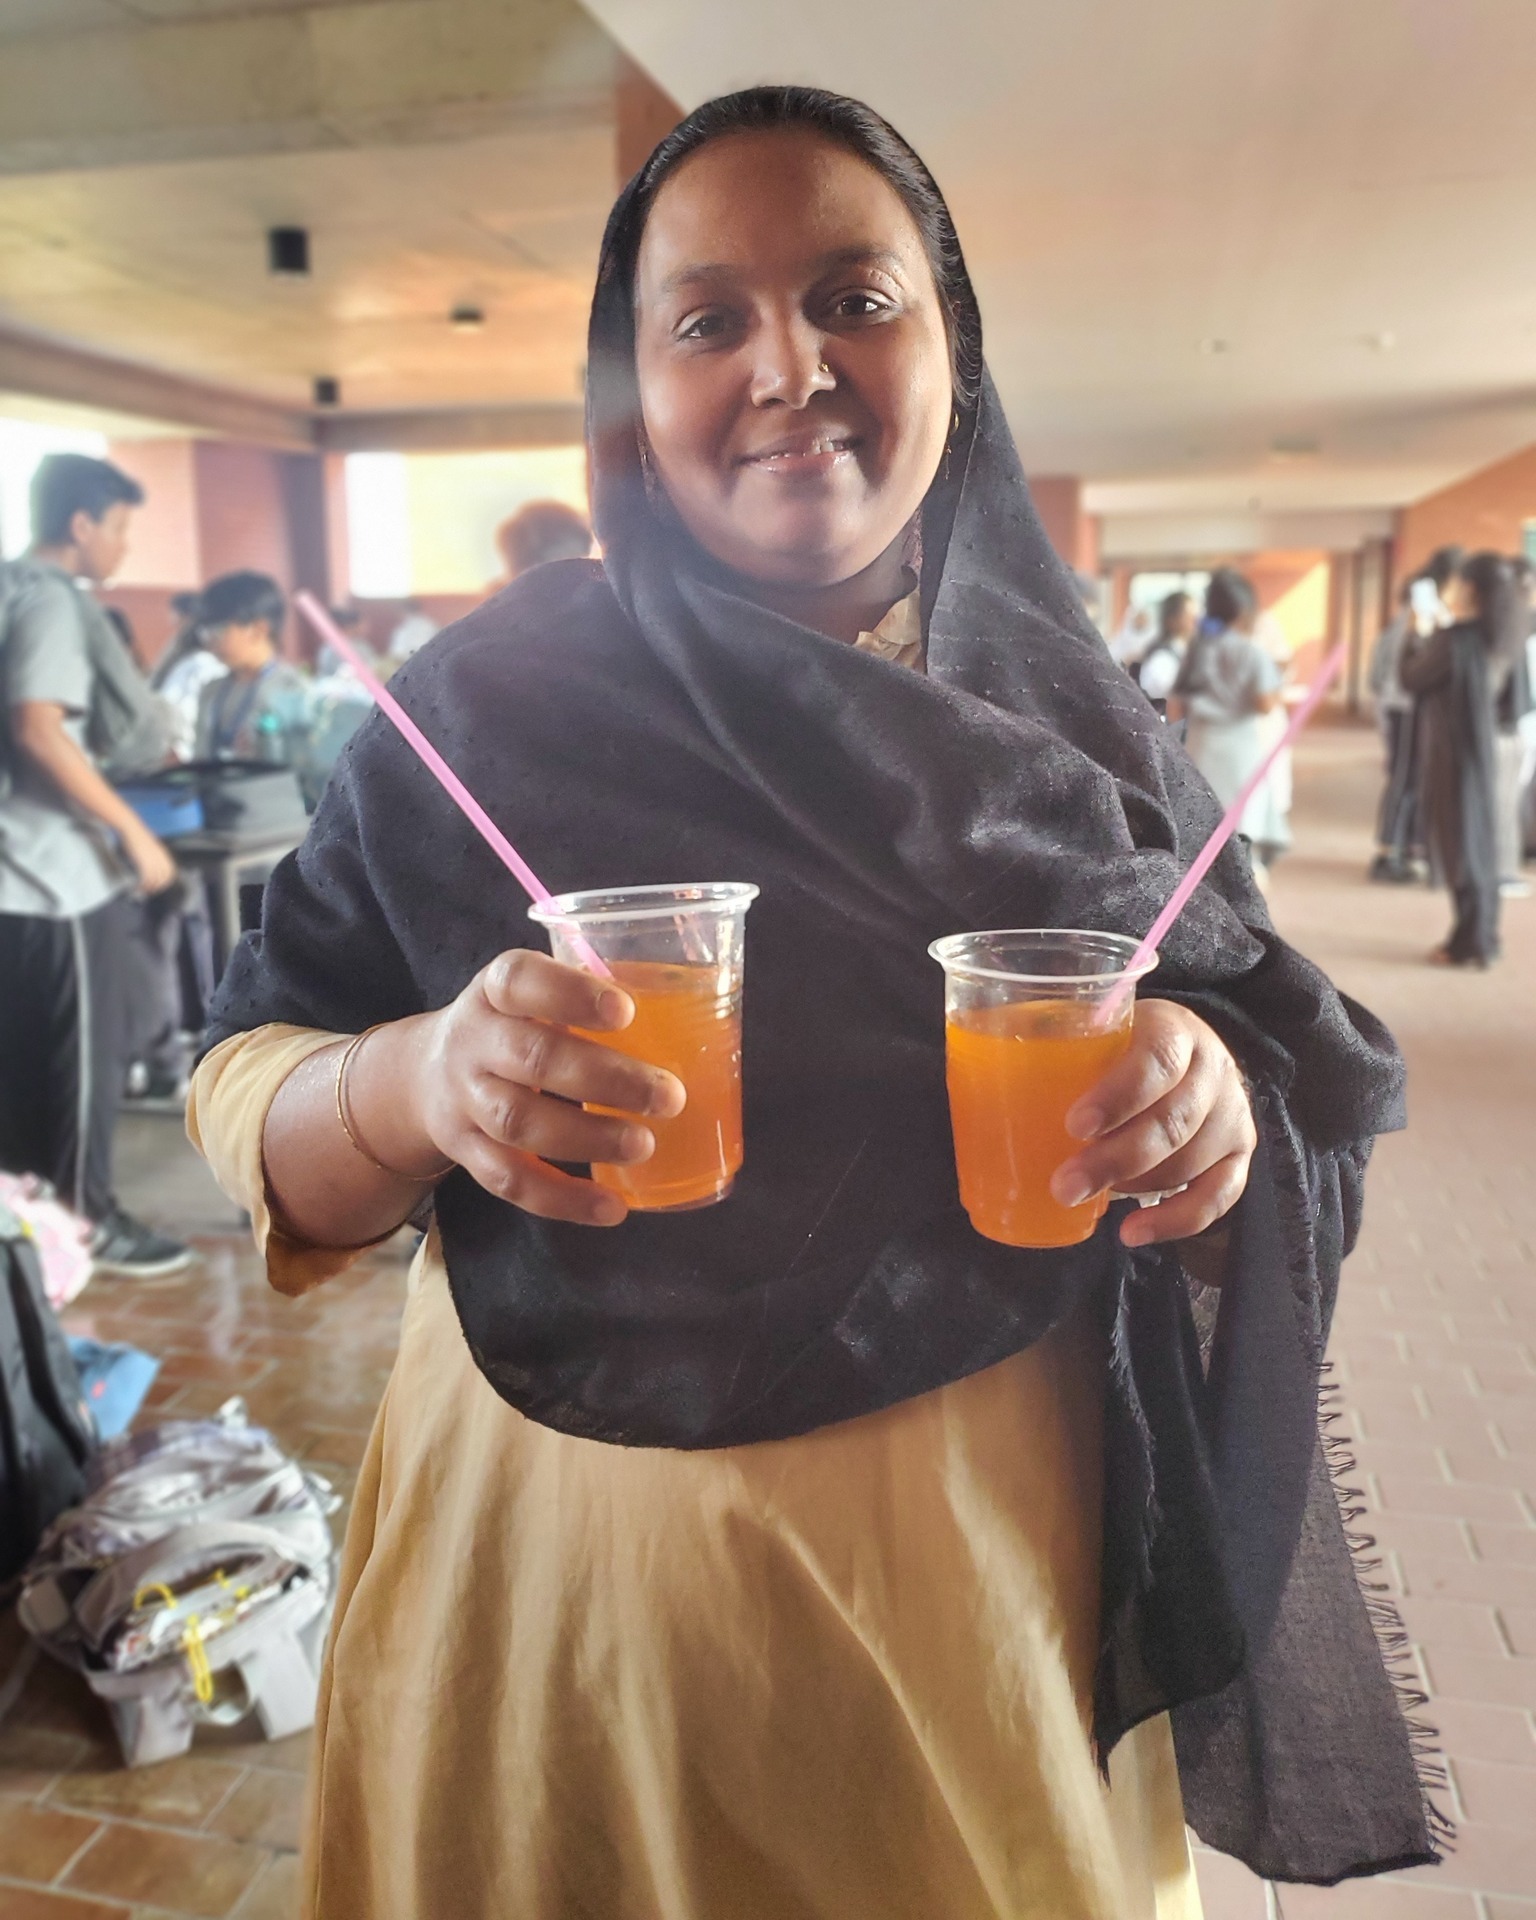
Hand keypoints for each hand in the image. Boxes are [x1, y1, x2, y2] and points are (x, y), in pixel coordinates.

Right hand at [123, 822, 177, 895]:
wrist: (132, 828)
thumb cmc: (138, 836)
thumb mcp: (150, 846)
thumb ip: (154, 855)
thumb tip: (152, 865)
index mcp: (164, 855)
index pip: (170, 873)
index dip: (165, 882)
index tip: (158, 886)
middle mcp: (161, 858)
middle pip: (163, 878)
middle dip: (157, 887)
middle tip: (150, 891)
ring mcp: (153, 860)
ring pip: (154, 880)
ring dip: (149, 887)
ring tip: (142, 890)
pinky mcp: (144, 862)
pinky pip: (146, 878)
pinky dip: (143, 884)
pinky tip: (138, 886)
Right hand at [391, 950, 685, 1226]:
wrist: (421, 1077)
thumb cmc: (511, 1027)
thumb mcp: (531, 996)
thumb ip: (588, 999)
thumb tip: (696, 1018)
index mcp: (494, 991)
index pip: (519, 980)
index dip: (570, 994)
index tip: (626, 1010)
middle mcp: (472, 1042)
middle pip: (532, 1059)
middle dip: (606, 1078)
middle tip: (669, 1096)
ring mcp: (464, 1100)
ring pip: (520, 1123)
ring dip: (587, 1138)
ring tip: (644, 1145)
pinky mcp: (465, 1152)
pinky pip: (510, 1182)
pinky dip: (562, 1200)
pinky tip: (612, 1208)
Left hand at [1052, 999, 1256, 1248]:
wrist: (1186, 1050)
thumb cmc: (1119, 1042)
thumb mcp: (1092, 1024)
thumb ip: (1052, 1036)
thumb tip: (980, 1068)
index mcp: (1173, 1029)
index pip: (1155, 1061)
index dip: (1117, 1096)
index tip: (1073, 1125)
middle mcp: (1213, 1069)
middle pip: (1172, 1121)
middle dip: (1114, 1159)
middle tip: (1064, 1185)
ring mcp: (1232, 1114)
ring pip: (1190, 1162)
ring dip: (1134, 1187)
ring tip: (1081, 1197)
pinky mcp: (1239, 1154)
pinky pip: (1219, 1197)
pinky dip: (1176, 1221)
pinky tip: (1132, 1234)